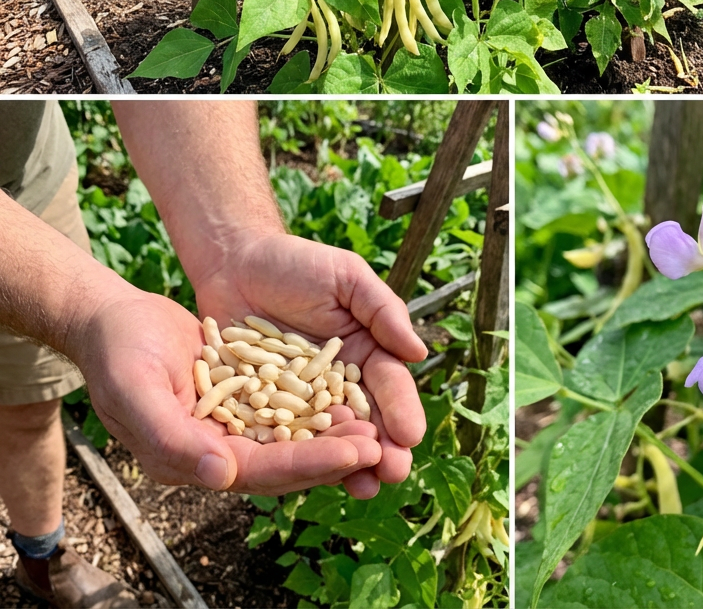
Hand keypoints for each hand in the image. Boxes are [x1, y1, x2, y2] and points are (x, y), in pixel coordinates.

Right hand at [73, 288, 384, 494]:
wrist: (114, 319)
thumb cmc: (117, 354)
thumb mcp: (135, 392)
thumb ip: (174, 440)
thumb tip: (224, 475)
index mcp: (194, 459)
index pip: (263, 470)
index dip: (310, 464)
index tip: (355, 453)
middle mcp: (220, 448)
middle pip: (289, 460)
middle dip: (338, 456)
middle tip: (386, 450)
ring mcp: (236, 422)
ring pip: (296, 436)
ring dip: (336, 434)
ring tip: (380, 429)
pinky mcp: (248, 393)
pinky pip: (291, 404)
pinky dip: (321, 404)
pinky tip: (353, 395)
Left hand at [189, 232, 428, 498]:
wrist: (235, 262)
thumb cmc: (296, 264)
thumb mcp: (347, 277)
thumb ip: (382, 311)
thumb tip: (419, 351)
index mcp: (366, 352)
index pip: (389, 386)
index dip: (402, 410)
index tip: (412, 435)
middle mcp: (337, 382)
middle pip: (364, 420)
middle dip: (382, 448)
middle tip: (393, 472)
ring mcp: (298, 400)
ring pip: (326, 438)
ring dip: (345, 464)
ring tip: (362, 488)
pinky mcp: (260, 409)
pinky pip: (279, 436)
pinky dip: (293, 459)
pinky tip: (305, 478)